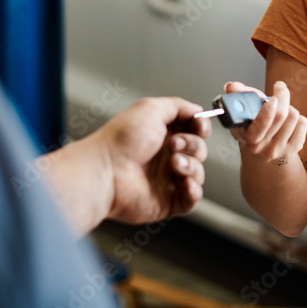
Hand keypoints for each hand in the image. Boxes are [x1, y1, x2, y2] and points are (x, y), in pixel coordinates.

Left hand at [93, 97, 210, 224]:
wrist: (106, 171)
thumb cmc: (121, 140)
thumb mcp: (151, 108)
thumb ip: (179, 106)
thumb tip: (198, 111)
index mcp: (162, 134)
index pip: (194, 130)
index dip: (201, 128)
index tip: (199, 127)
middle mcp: (165, 156)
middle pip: (199, 150)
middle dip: (193, 146)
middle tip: (174, 145)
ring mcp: (167, 179)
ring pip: (198, 173)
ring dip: (191, 167)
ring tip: (174, 164)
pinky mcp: (167, 201)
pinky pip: (191, 200)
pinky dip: (194, 191)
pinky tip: (185, 183)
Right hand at [225, 81, 306, 163]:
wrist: (260, 149)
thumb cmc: (252, 124)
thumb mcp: (242, 110)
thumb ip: (237, 95)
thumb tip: (231, 86)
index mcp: (246, 136)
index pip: (260, 125)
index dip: (268, 110)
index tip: (273, 99)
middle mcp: (260, 146)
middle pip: (281, 115)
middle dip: (282, 96)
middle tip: (279, 89)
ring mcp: (276, 150)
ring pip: (294, 116)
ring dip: (289, 107)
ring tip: (281, 110)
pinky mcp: (292, 150)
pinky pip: (303, 124)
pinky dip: (298, 118)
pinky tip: (289, 121)